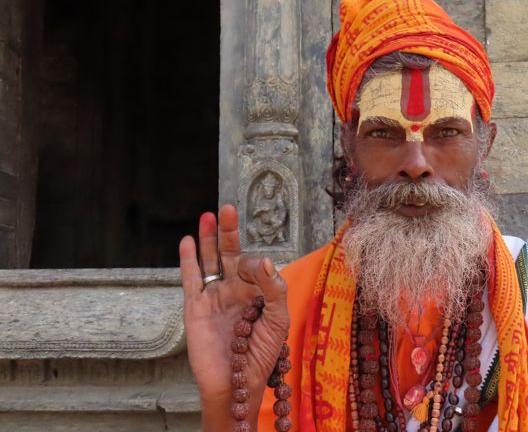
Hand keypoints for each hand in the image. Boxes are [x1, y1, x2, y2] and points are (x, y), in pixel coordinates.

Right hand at [179, 204, 290, 430]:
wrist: (238, 381)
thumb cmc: (262, 354)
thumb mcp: (278, 319)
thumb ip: (273, 288)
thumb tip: (262, 259)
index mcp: (257, 291)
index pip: (254, 264)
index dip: (255, 263)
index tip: (256, 268)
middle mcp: (234, 290)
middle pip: (229, 253)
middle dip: (229, 231)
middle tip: (228, 208)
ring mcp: (214, 297)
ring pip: (209, 261)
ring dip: (208, 238)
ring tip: (209, 215)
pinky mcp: (195, 307)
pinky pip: (191, 279)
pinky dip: (189, 260)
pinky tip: (189, 241)